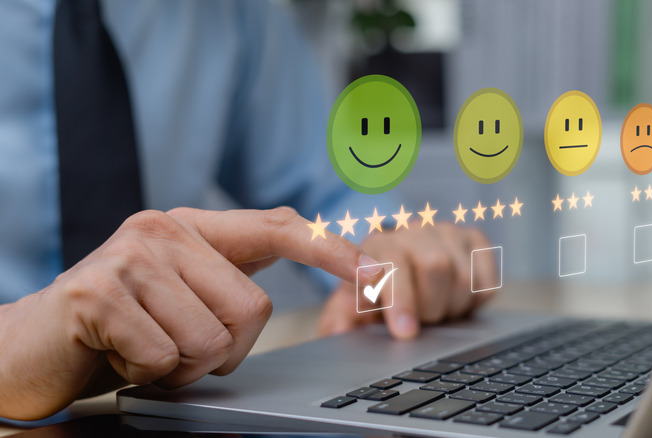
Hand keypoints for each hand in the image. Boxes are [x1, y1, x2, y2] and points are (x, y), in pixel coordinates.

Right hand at [0, 207, 382, 420]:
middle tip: (178, 350)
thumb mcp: (185, 296)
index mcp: (195, 228)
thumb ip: (234, 282)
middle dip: (224, 352)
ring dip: (184, 368)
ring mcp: (130, 257)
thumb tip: (312, 283)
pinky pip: (165, 358)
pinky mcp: (98, 293)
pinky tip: (120, 357)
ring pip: (211, 341)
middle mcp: (164, 229)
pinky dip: (149, 375)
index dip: (332, 252)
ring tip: (146, 350)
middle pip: (252, 310)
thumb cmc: (124, 325)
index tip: (375, 275)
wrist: (35, 346)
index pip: (280, 228)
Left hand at [318, 222, 496, 339]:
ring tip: (433, 311)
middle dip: (429, 306)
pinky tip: (455, 301)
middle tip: (418, 320)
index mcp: (378, 244)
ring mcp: (447, 232)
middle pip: (437, 266)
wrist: (395, 266)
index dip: (401, 298)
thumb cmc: (372, 292)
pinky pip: (487, 281)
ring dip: (451, 307)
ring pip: (465, 276)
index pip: (393, 263)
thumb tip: (336, 332)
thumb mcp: (349, 306)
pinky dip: (474, 302)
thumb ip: (340, 319)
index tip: (405, 330)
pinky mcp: (475, 240)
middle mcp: (414, 230)